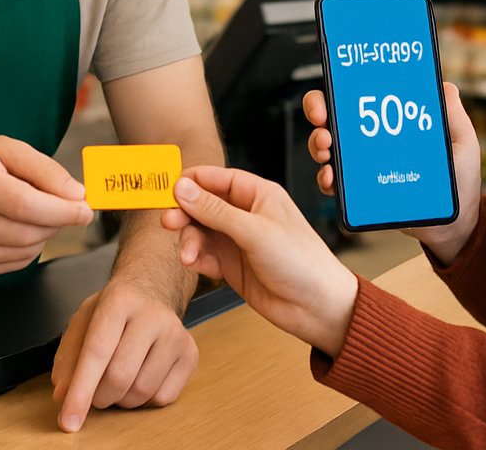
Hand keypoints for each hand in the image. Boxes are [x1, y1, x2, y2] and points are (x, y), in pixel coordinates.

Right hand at [0, 134, 92, 277]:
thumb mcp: (4, 147)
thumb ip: (44, 169)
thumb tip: (77, 196)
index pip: (24, 205)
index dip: (62, 210)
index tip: (86, 208)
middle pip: (28, 231)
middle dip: (57, 220)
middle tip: (63, 204)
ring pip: (26, 250)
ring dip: (44, 232)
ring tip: (33, 209)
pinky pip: (16, 262)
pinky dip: (28, 246)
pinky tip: (15, 225)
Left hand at [50, 274, 197, 432]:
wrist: (151, 292)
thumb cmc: (114, 311)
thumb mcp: (83, 321)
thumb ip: (68, 358)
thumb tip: (63, 396)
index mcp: (120, 300)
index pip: (97, 352)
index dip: (80, 391)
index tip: (68, 421)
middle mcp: (153, 315)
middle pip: (120, 377)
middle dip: (99, 397)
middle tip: (94, 392)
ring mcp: (176, 334)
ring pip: (142, 392)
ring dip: (121, 399)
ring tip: (118, 379)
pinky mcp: (190, 354)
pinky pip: (163, 398)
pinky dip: (144, 400)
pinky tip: (140, 377)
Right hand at [160, 168, 357, 357]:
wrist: (318, 307)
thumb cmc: (301, 262)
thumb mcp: (254, 231)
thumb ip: (215, 210)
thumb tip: (182, 188)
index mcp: (259, 195)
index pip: (217, 178)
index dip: (191, 182)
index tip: (167, 189)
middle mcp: (247, 214)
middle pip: (204, 205)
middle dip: (185, 213)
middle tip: (168, 222)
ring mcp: (239, 241)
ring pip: (201, 231)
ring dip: (190, 240)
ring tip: (188, 256)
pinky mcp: (233, 266)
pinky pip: (206, 255)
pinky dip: (197, 258)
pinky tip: (195, 265)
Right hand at [304, 81, 482, 265]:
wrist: (454, 224)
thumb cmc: (459, 180)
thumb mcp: (462, 142)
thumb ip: (454, 115)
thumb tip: (446, 87)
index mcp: (390, 123)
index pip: (358, 97)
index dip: (338, 89)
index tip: (335, 89)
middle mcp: (369, 142)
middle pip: (332, 118)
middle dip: (318, 111)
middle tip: (322, 119)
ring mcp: (362, 168)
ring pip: (326, 149)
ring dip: (317, 144)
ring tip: (326, 149)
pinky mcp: (359, 195)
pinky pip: (333, 185)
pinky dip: (326, 180)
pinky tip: (331, 179)